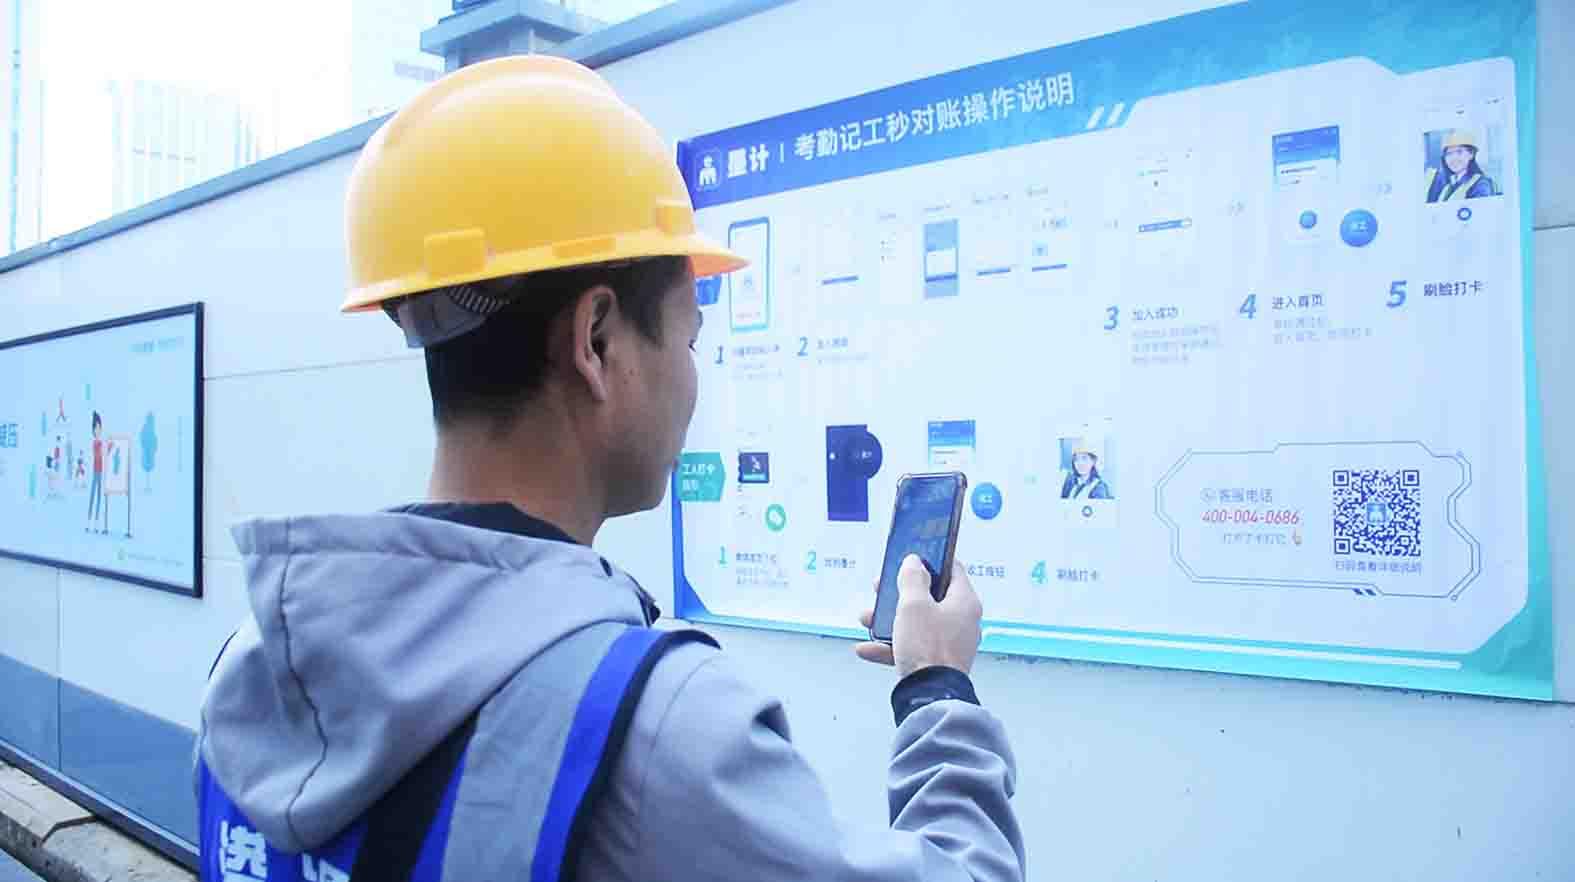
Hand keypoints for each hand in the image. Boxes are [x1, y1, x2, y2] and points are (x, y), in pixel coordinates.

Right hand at [854, 554, 982, 676]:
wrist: (930, 696)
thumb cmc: (928, 647)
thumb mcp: (913, 605)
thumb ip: (912, 579)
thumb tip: (914, 562)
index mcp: (964, 601)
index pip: (953, 569)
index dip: (931, 560)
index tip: (913, 557)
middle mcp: (962, 621)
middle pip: (930, 597)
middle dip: (900, 594)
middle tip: (882, 589)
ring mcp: (951, 643)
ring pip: (918, 623)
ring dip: (890, 620)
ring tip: (868, 620)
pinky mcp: (938, 662)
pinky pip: (913, 647)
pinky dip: (891, 646)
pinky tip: (868, 649)